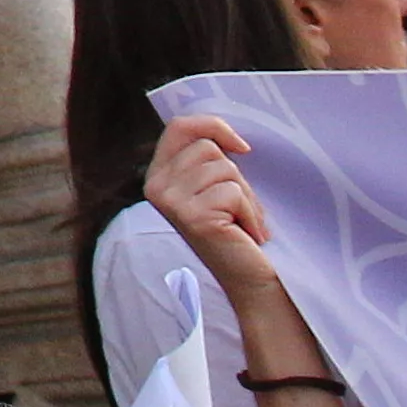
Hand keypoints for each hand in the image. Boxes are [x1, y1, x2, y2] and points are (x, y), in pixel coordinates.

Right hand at [142, 112, 284, 305]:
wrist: (251, 280)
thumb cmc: (239, 231)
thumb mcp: (216, 186)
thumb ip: (208, 159)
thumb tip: (228, 132)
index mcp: (158, 175)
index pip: (180, 127)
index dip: (213, 126)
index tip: (243, 147)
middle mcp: (156, 187)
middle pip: (207, 147)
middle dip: (236, 175)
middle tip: (238, 208)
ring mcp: (171, 203)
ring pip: (224, 168)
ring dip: (245, 196)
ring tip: (242, 222)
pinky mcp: (193, 217)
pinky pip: (232, 192)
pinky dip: (249, 212)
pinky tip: (245, 233)